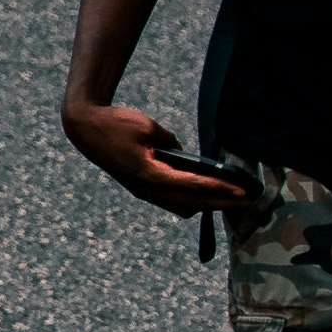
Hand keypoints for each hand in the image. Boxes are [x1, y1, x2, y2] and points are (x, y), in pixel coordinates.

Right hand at [63, 93, 248, 220]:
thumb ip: (171, 143)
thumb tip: (184, 154)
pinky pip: (172, 201)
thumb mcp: (149, 128)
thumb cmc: (115, 124)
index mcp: (149, 174)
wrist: (84, 128)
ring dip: (207, 204)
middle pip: (192, 204)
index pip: (193, 186)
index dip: (221, 189)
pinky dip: (192, 199)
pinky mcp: (141, 187)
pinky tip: (206, 191)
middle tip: (247, 199)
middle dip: (221, 202)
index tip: (243, 191)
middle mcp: (146, 189)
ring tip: (230, 197)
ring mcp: (142, 191)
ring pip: (182, 207)